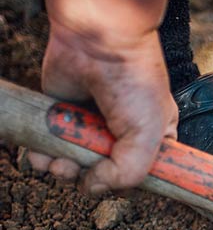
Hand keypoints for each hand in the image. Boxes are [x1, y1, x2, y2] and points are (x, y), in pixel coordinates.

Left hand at [28, 23, 177, 194]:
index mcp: (153, 140)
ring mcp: (90, 127)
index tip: (117, 189)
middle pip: (103, 175)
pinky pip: (49, 147)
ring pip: (73, 165)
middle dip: (90, 179)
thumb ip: (129, 172)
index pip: (141, 177)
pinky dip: (42, 156)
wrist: (99, 41)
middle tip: (84, 174)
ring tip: (61, 164)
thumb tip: (94, 187)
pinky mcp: (62, 116)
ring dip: (63, 171)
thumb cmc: (134, 81)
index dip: (127, 187)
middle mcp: (121, 136)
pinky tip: (43, 156)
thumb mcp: (148, 135)